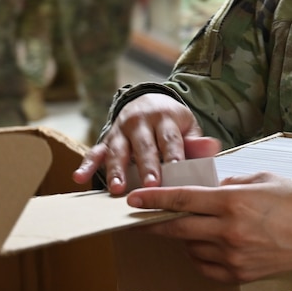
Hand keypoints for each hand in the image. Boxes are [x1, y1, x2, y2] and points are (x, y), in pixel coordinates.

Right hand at [72, 92, 220, 194]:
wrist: (148, 101)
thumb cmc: (171, 123)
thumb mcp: (187, 126)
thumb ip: (197, 141)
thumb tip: (212, 147)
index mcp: (165, 119)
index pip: (170, 138)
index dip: (173, 154)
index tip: (176, 170)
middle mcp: (141, 122)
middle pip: (144, 146)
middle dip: (146, 166)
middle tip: (150, 185)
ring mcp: (121, 131)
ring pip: (118, 150)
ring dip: (116, 170)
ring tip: (117, 189)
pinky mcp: (106, 139)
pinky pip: (94, 152)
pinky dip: (86, 164)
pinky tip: (79, 178)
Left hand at [126, 172, 291, 282]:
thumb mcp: (264, 179)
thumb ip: (231, 183)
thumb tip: (209, 189)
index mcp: (234, 202)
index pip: (183, 200)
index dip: (155, 199)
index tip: (134, 199)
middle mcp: (229, 230)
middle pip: (177, 228)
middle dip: (154, 223)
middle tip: (139, 218)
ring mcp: (233, 255)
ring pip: (191, 248)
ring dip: (184, 238)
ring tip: (192, 227)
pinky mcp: (239, 273)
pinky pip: (206, 266)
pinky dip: (200, 255)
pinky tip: (207, 245)